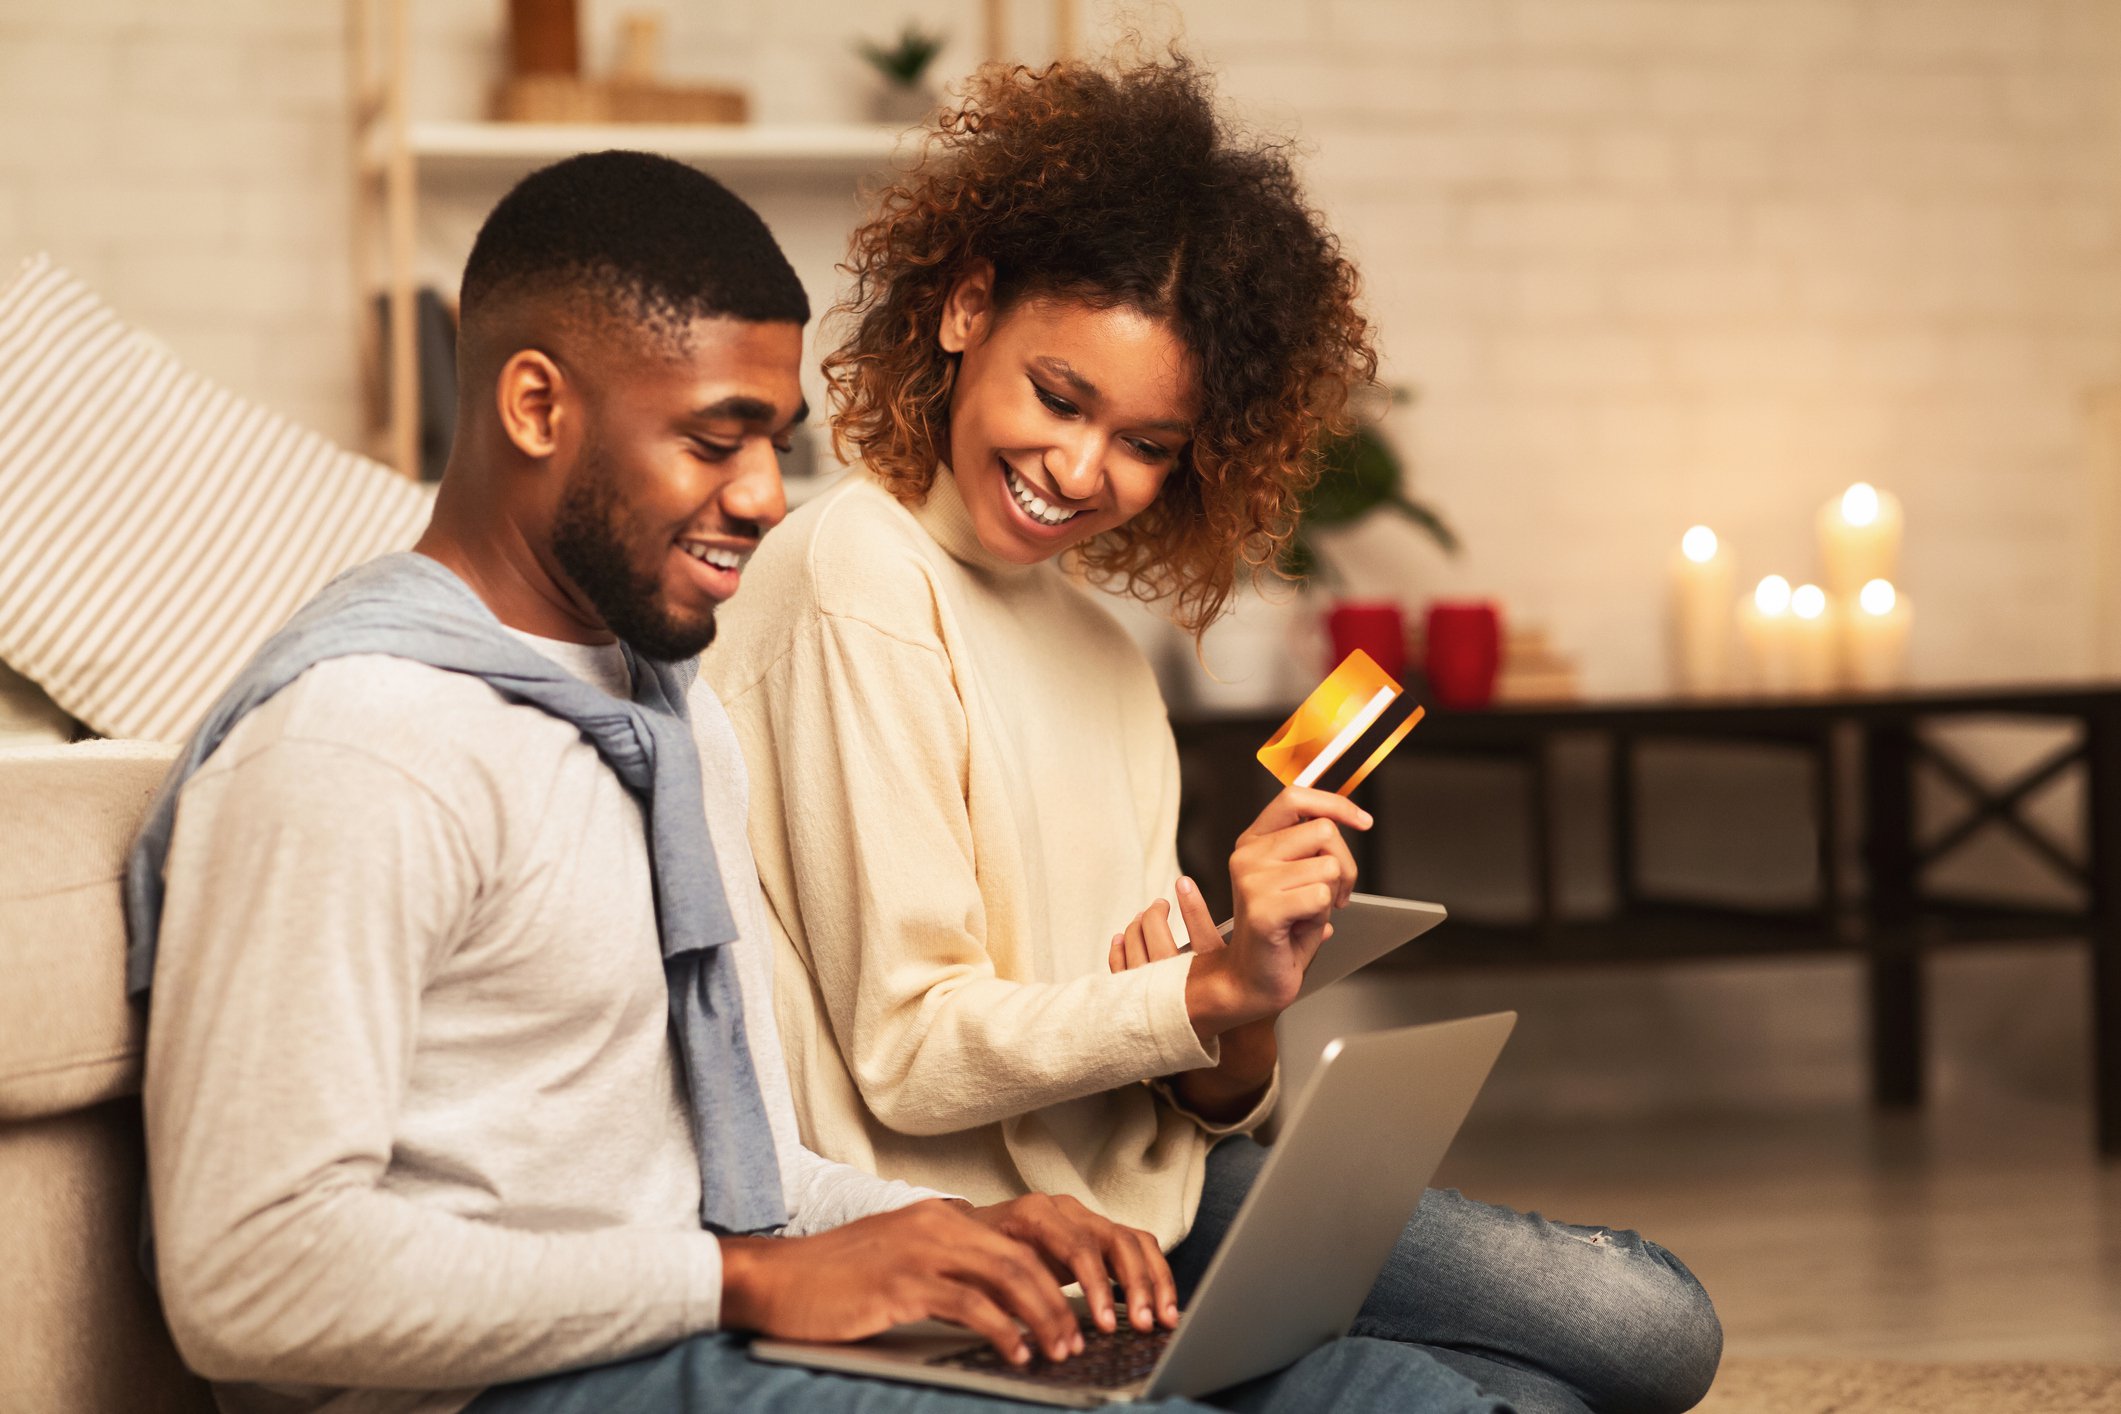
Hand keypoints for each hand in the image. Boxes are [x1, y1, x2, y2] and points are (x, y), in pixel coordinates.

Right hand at [720, 1200, 1082, 1364]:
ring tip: (1057, 1350)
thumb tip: (990, 1297)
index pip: (1014, 1242)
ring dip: (1041, 1317)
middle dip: (1058, 1302)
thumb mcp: (900, 1259)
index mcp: (940, 1217)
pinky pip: (968, 1305)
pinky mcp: (902, 1283)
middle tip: (1078, 1339)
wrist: (776, 1280)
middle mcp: (936, 1224)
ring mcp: (919, 1251)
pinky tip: (1015, 1353)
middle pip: (1020, 1258)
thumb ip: (944, 1265)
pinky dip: (1001, 1331)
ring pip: (1005, 1278)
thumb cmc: (835, 1279)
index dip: (1051, 1277)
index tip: (1073, 1311)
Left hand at [965, 1194, 1178, 1332]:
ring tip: (1163, 1319)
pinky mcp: (1099, 1232)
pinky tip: (1162, 1304)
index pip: (1078, 1246)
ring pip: (1133, 1241)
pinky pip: (1137, 1245)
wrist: (974, 1230)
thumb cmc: (977, 1256)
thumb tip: (1034, 1330)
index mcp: (1034, 1213)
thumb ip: (1010, 1296)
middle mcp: (1066, 1209)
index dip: (1097, 1286)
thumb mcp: (984, 1274)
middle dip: (1136, 1285)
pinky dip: (1154, 1274)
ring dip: (1154, 1281)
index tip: (1107, 1323)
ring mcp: (1086, 1217)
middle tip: (1145, 1324)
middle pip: (1115, 1239)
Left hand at [1111, 879, 1284, 1118]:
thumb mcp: (1279, 979)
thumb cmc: (1256, 1008)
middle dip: (1155, 918)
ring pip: (1139, 953)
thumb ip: (1301, 948)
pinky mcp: (1146, 1000)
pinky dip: (1120, 951)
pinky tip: (1123, 936)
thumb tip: (1324, 922)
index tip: (1184, 885)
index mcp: (1218, 978)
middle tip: (1161, 904)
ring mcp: (1161, 994)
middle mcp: (1185, 987)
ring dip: (1141, 928)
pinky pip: (1123, 972)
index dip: (1190, 910)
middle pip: (1158, 944)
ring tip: (1152, 912)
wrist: (1234, 1048)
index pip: (1199, 942)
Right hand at [1186, 787, 1369, 1037]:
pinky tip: (1299, 928)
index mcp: (1253, 841)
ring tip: (1307, 915)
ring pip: (1328, 867)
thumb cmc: (1279, 933)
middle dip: (1345, 865)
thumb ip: (1311, 846)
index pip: (1296, 797)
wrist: (1252, 981)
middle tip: (1334, 895)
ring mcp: (1251, 880)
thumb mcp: (1297, 878)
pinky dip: (1322, 917)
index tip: (1363, 821)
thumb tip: (1342, 819)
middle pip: (1323, 831)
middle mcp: (1247, 855)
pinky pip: (1321, 897)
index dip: (1335, 804)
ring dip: (1330, 896)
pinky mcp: (1262, 909)